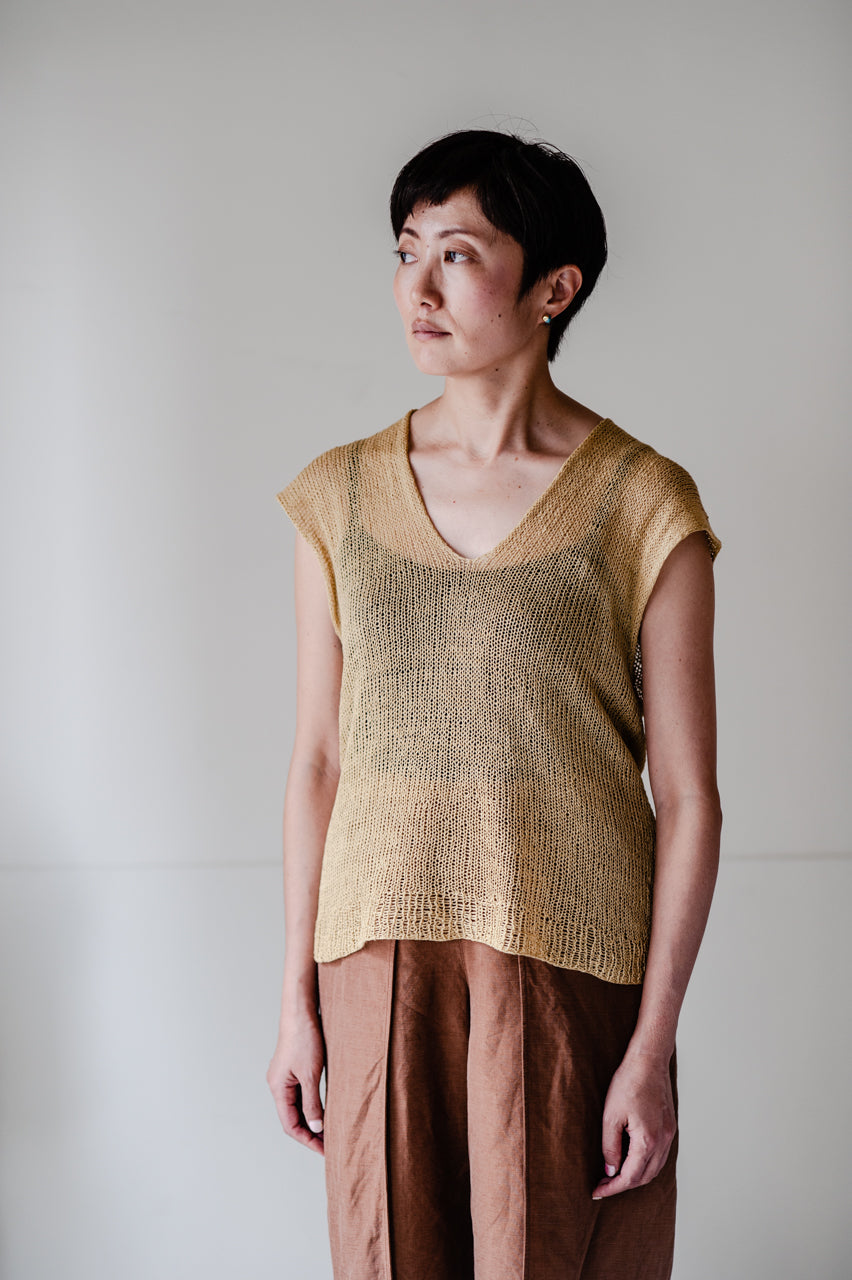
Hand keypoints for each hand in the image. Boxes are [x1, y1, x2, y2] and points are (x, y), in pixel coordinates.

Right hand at [266, 1005, 325, 1154]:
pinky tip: (325, 1110)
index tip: (325, 1150)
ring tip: (330, 1132)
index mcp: (278, 1088)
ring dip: (312, 1120)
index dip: (307, 1140)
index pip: (290, 1125)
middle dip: (310, 1133)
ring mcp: (285, 1077)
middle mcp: (278, 1085)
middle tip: (331, 1145)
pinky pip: (301, 1094)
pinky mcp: (293, 1069)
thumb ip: (312, 1103)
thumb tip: (315, 1129)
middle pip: (293, 1118)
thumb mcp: (310, 1074)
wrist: (301, 1010)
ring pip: (298, 1107)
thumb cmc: (304, 1038)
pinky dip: (312, 1105)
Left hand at [591, 1051, 675, 1198]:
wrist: (648, 1060)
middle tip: (603, 1183)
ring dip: (636, 1176)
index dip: (612, 1187)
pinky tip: (631, 1160)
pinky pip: (660, 1156)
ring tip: (615, 1175)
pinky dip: (646, 1164)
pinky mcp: (670, 1127)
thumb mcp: (610, 1116)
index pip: (630, 1177)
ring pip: (654, 1169)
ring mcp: (669, 1135)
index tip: (597, 1192)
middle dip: (623, 1184)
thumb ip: (610, 1146)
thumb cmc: (628, 1083)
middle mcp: (663, 1142)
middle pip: (644, 1177)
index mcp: (647, 1141)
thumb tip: (610, 1170)